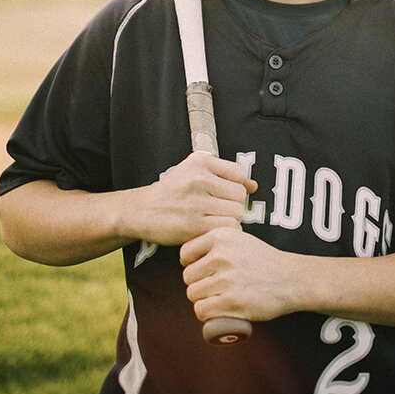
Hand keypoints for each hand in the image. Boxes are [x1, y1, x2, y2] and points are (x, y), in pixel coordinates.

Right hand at [130, 153, 256, 245]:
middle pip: (240, 196)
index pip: (239, 174)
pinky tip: (210, 229)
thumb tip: (254, 186)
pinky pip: (226, 228)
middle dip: (232, 205)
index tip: (221, 195)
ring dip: (228, 220)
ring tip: (212, 219)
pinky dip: (222, 232)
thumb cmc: (172, 192)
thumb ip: (225, 176)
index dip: (235, 187)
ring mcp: (195, 202)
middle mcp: (198, 178)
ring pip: (236, 213)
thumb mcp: (194, 172)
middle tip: (217, 210)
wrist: (141, 211)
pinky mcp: (192, 224)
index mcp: (201, 161)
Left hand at [180, 226, 299, 324]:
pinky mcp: (231, 301)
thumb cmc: (264, 262)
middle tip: (215, 288)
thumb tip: (189, 259)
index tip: (204, 272)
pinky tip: (219, 310)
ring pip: (193, 294)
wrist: (292, 279)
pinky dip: (207, 314)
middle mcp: (221, 255)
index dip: (192, 265)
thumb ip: (217, 244)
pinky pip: (201, 310)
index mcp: (220, 236)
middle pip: (187, 276)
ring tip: (219, 298)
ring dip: (203, 299)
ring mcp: (226, 279)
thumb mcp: (240, 239)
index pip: (185, 254)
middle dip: (198, 284)